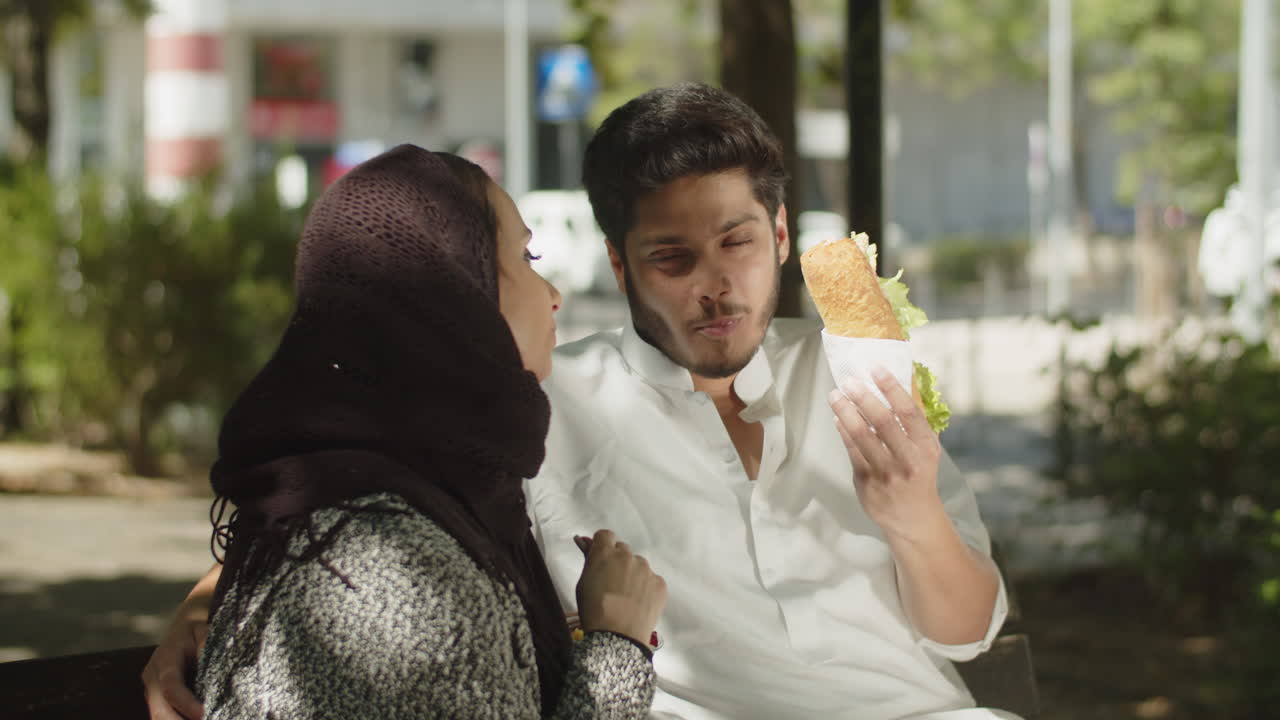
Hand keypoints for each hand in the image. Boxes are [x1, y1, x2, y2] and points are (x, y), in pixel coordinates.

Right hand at [142, 603, 209, 719]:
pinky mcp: (155, 699)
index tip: (203, 713)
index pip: (171, 685)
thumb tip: (213, 661)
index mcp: (165, 659)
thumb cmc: (195, 635)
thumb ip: (207, 645)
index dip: (186, 702)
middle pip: (158, 709)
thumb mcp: (203, 632)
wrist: (179, 636)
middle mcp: (152, 677)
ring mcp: (151, 690)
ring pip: (158, 716)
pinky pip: (163, 715)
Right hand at [573, 529, 666, 646]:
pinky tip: (638, 604)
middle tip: (612, 583)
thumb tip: (585, 542)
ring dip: (633, 575)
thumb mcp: (583, 583)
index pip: (605, 536)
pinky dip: (646, 588)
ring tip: (626, 598)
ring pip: (638, 565)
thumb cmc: (594, 611)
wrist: (617, 636)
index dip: (602, 545)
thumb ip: (588, 560)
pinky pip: (652, 580)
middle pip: (622, 550)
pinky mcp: (659, 583)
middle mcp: (627, 556)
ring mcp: (646, 569)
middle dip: (617, 561)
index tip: (601, 557)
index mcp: (605, 553)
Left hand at [828, 367, 946, 542]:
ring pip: (862, 436)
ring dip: (846, 412)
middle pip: (883, 422)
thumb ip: (911, 424)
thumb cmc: (918, 475)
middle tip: (849, 381)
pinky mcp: (866, 482)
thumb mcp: (925, 450)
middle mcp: (908, 460)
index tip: (876, 368)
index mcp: (926, 448)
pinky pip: (851, 451)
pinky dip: (843, 431)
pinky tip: (837, 417)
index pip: (909, 412)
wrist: (913, 519)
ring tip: (835, 395)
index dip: (891, 388)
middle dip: (864, 398)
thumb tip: (890, 387)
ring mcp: (886, 473)